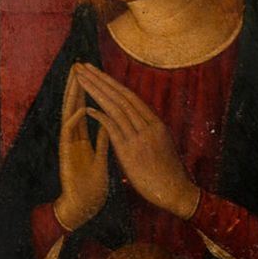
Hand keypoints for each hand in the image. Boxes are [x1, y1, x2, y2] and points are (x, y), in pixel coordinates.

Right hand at [53, 66, 109, 231]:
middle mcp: (73, 138)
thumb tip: (111, 124)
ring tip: (75, 78)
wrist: (83, 207)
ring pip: (68, 115)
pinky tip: (82, 108)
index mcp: (83, 138)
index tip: (94, 73)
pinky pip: (69, 134)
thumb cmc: (91, 186)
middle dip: (78, 86)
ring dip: (72, 96)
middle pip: (75, 106)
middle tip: (79, 65)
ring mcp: (68, 145)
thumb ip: (104, 140)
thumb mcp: (102, 158)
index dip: (90, 91)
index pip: (87, 107)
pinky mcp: (65, 156)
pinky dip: (75, 120)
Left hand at [75, 64, 199, 219]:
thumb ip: (148, 134)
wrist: (176, 192)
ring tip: (81, 79)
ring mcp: (140, 137)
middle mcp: (148, 126)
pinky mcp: (131, 151)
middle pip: (120, 96)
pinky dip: (100, 116)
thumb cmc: (168, 173)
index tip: (97, 73)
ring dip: (96, 92)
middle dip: (100, 80)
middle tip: (83, 66)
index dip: (111, 83)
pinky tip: (87, 108)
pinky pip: (113, 129)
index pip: (129, 97)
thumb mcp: (160, 147)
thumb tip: (139, 125)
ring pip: (115, 108)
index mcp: (155, 124)